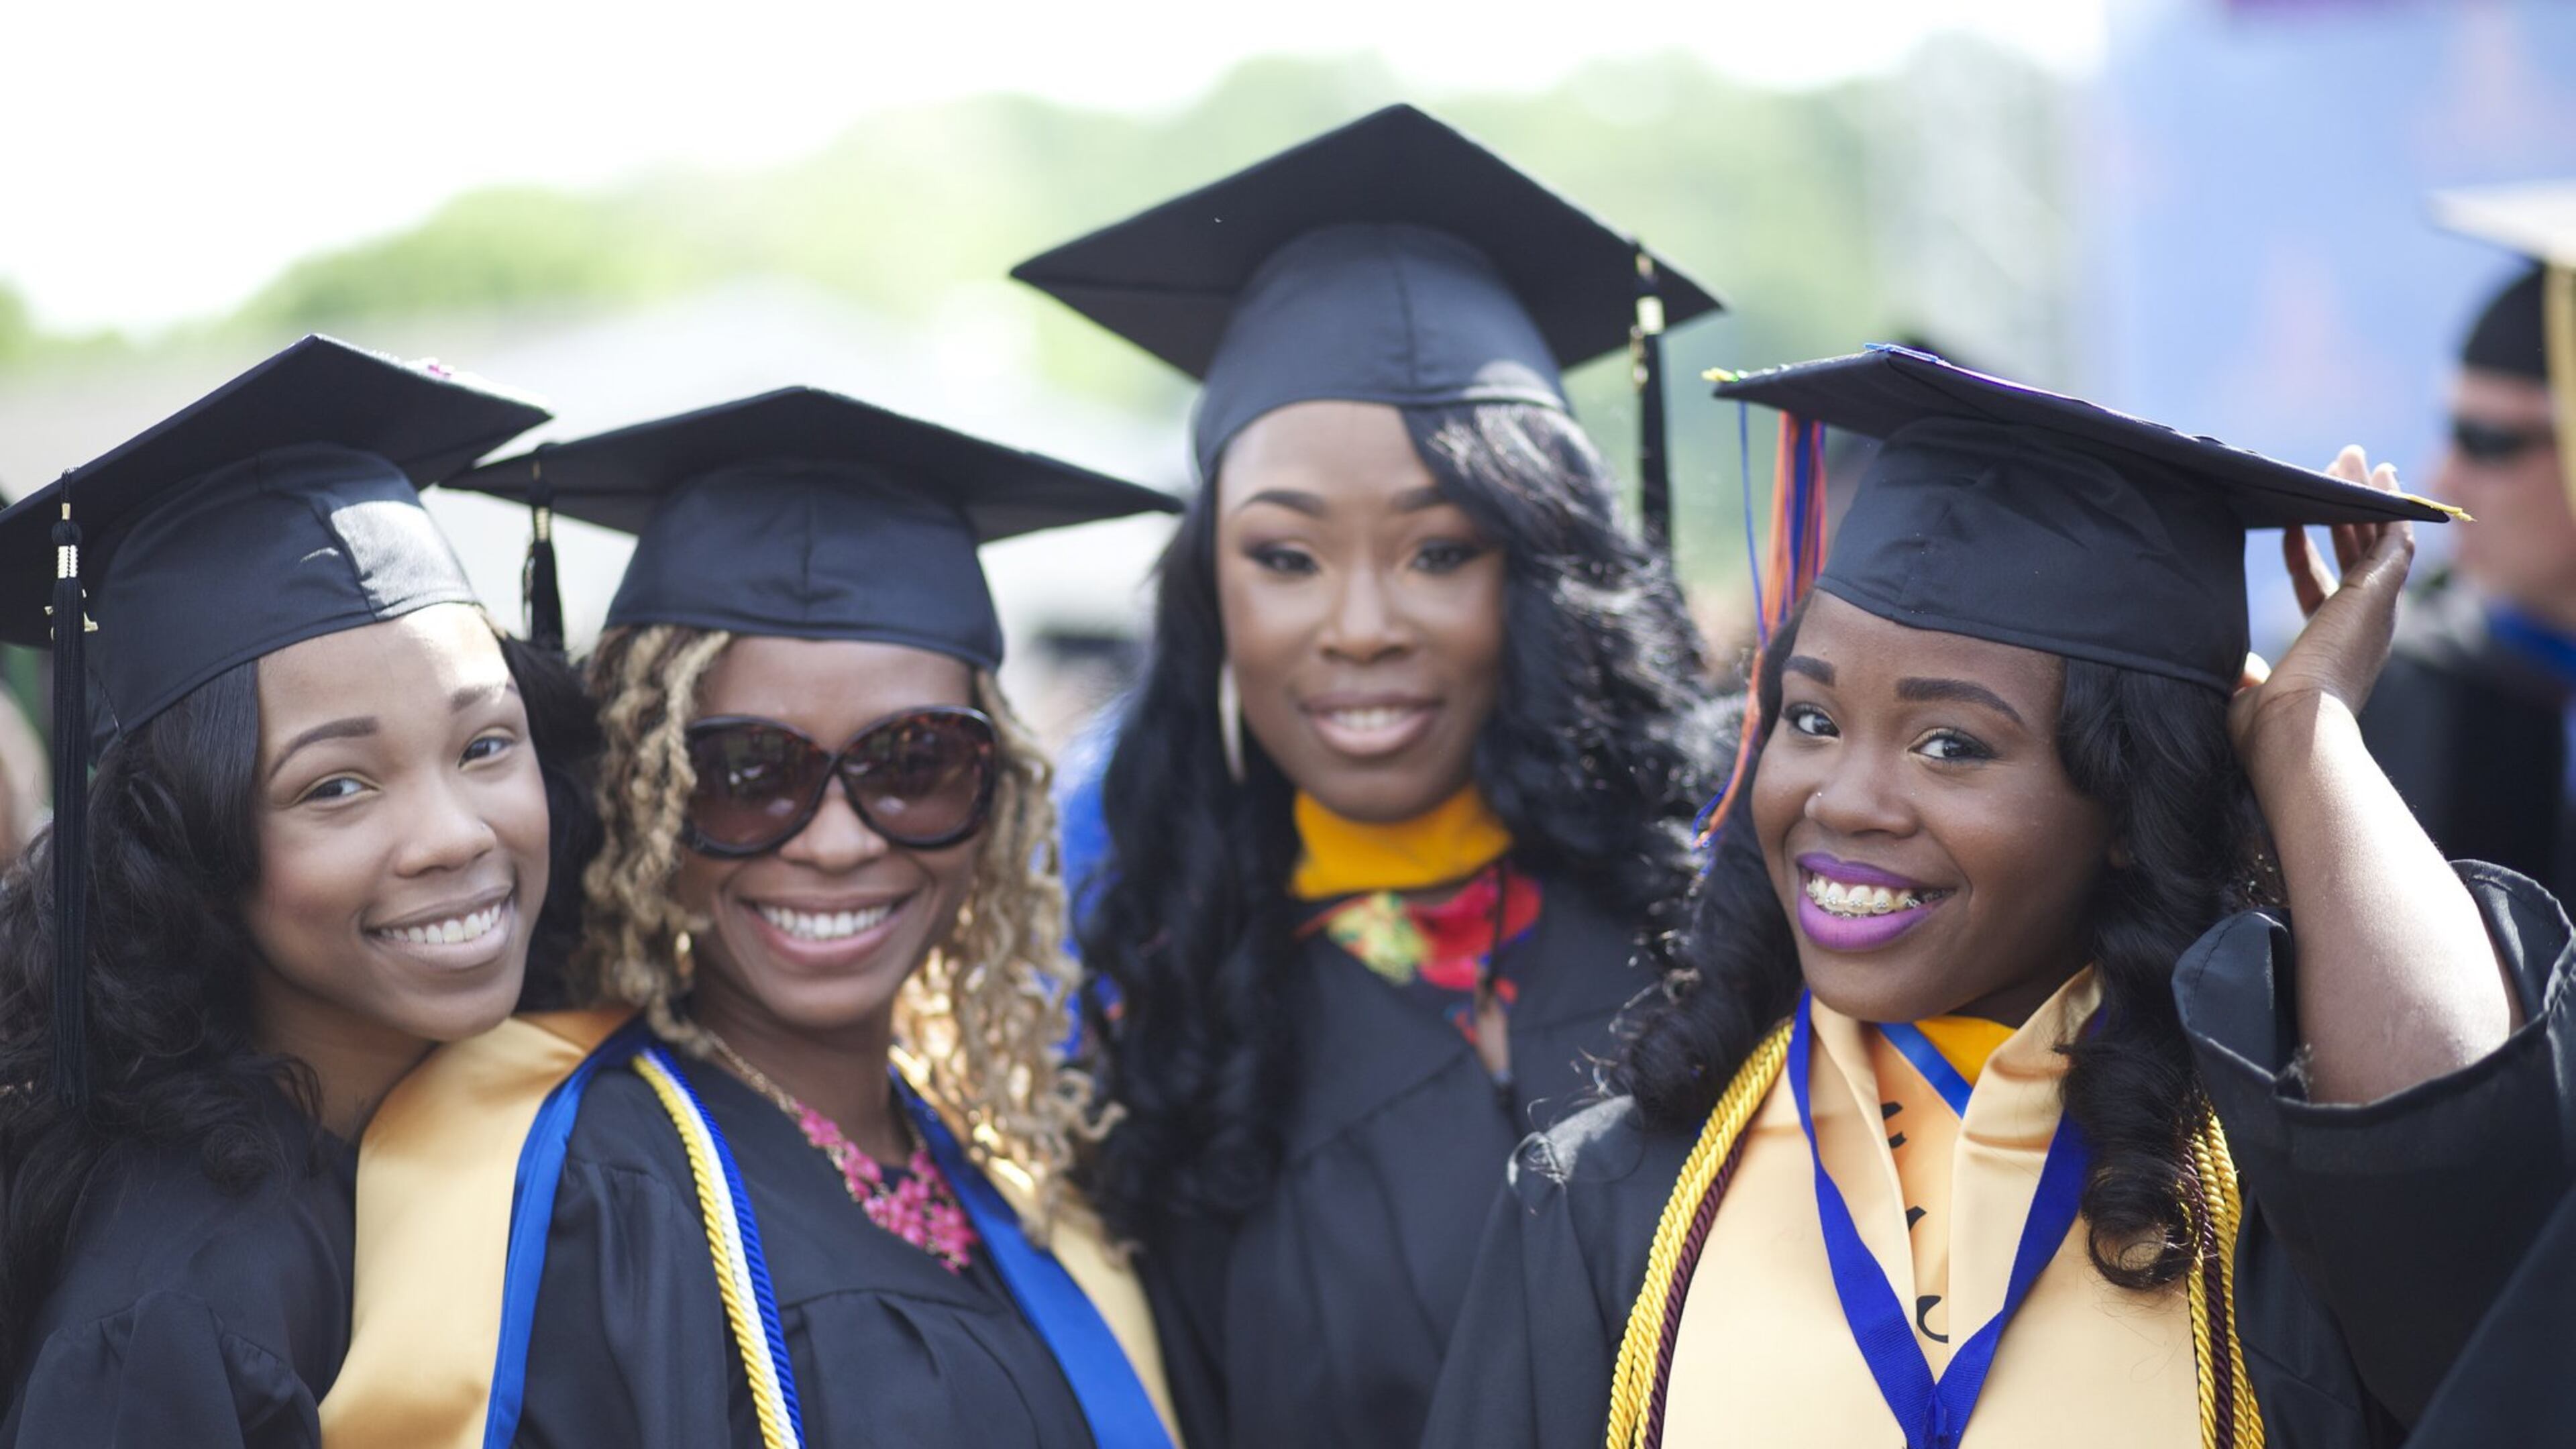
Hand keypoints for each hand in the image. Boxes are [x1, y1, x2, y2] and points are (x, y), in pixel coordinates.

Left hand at [2228, 446, 2414, 753]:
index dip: (2304, 554)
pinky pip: (2393, 541)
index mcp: (2330, 649)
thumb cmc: (2264, 729)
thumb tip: (2234, 669)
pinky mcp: (2379, 596)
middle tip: (2342, 471)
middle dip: (2348, 512)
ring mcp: (2374, 612)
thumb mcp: (2246, 693)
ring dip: (2367, 497)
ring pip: (2377, 540)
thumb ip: (2244, 676)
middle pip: (2357, 555)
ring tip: (2355, 457)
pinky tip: (2381, 478)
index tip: (2288, 523)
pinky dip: (2389, 509)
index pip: (2318, 588)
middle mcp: (2360, 629)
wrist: (2292, 732)